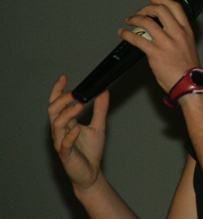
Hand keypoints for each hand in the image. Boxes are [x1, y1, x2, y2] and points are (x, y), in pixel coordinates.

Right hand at [48, 75, 108, 191]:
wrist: (91, 172)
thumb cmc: (91, 150)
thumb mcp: (99, 125)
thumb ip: (100, 109)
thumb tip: (103, 91)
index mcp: (67, 122)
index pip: (57, 103)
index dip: (58, 90)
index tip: (64, 77)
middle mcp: (61, 131)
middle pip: (52, 111)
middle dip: (61, 100)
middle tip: (73, 93)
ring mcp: (61, 142)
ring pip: (56, 125)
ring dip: (67, 113)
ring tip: (79, 105)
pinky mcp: (66, 155)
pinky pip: (64, 144)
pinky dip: (69, 135)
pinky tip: (77, 128)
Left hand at [118, 0, 199, 92]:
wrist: (188, 84)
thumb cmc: (188, 69)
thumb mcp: (189, 45)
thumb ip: (178, 35)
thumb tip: (164, 30)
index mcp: (186, 30)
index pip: (175, 7)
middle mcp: (177, 33)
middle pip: (159, 9)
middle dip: (146, 8)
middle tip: (140, 12)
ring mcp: (165, 42)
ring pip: (146, 21)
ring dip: (134, 19)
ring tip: (129, 21)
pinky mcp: (154, 52)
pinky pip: (137, 38)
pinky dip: (127, 34)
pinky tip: (123, 33)